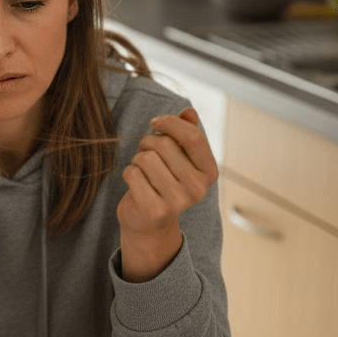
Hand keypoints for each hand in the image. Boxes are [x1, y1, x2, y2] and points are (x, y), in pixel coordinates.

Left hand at [116, 108, 218, 281]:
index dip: (170, 122)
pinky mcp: (154, 210)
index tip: (155, 122)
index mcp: (209, 172)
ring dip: (137, 159)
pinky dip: (129, 173)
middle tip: (146, 152)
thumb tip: (188, 112)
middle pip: (164, 145)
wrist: (150, 224)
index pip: (192, 137)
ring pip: (145, 158)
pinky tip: (136, 184)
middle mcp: (198, 188)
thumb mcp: (180, 157)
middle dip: (148, 142)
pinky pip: (132, 174)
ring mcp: (178, 201)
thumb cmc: (164, 182)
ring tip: (142, 170)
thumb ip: (186, 133)